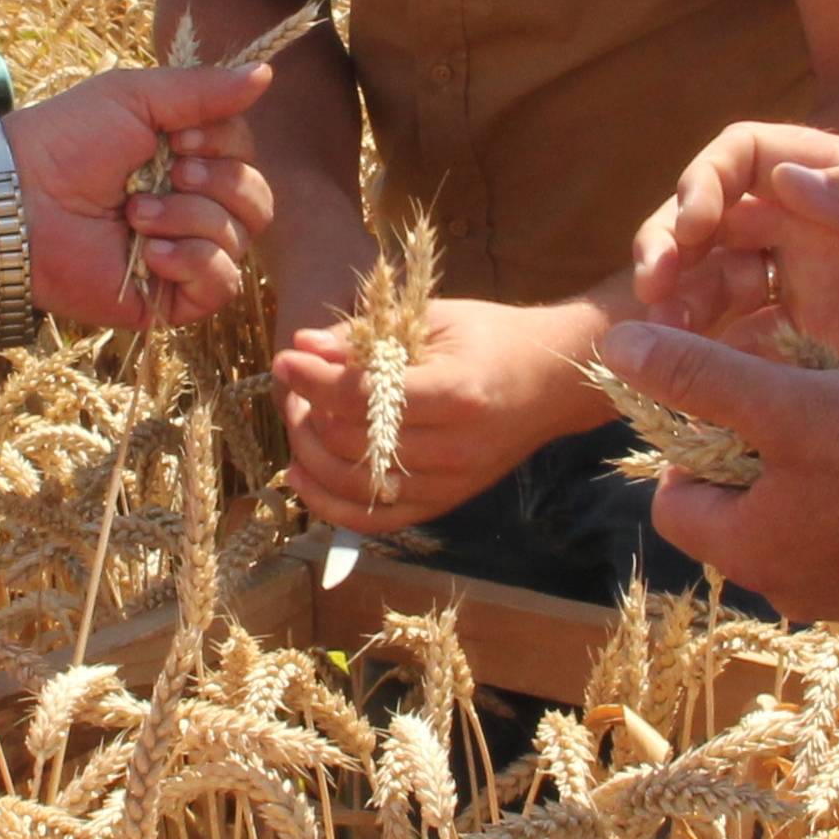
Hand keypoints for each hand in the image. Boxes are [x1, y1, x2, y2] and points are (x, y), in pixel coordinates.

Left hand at [3, 62, 276, 328]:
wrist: (18, 201)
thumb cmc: (66, 141)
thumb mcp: (136, 97)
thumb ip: (203, 89)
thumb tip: (268, 73)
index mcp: (186, 159)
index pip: (246, 154)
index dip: (224, 146)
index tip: (181, 137)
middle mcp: (191, 208)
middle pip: (257, 200)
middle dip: (217, 182)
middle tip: (168, 172)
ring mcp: (183, 255)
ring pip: (240, 239)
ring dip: (190, 218)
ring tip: (135, 213)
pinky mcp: (170, 299)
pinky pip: (221, 284)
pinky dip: (193, 262)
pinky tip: (151, 253)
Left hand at [274, 295, 599, 529]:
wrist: (553, 381)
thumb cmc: (494, 338)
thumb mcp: (433, 319)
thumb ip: (365, 335)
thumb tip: (303, 347)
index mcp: (455, 393)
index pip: (363, 398)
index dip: (314, 379)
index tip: (286, 358)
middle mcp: (453, 448)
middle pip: (353, 444)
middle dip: (307, 415)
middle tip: (293, 386)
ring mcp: (451, 483)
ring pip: (356, 487)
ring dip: (311, 458)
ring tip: (296, 425)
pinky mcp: (445, 502)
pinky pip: (376, 519)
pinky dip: (332, 504)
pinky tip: (303, 476)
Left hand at [596, 322, 838, 623]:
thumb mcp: (783, 401)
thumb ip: (697, 376)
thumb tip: (614, 346)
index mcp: (747, 550)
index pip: (675, 502)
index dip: (694, 444)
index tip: (738, 402)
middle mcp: (789, 588)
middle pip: (742, 507)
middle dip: (763, 444)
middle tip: (803, 396)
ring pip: (804, 511)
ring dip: (817, 456)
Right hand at [631, 125, 838, 407]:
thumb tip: (789, 179)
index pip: (745, 156)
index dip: (703, 182)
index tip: (691, 227)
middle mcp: (819, 229)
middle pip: (712, 224)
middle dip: (669, 248)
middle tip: (652, 293)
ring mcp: (817, 292)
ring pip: (718, 287)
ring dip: (681, 306)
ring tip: (665, 341)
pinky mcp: (823, 353)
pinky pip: (748, 349)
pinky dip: (716, 358)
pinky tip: (713, 383)